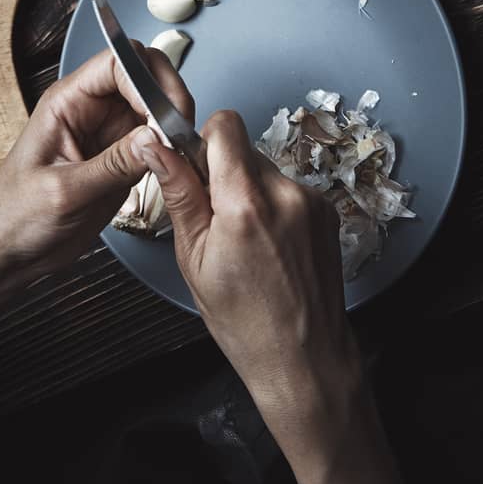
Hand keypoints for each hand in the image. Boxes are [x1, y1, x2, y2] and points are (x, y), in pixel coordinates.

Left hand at [0, 44, 193, 286]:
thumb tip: (157, 137)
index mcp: (67, 102)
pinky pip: (156, 142)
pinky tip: (177, 167)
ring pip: (156, 108)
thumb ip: (113, 164)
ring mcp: (108, 133)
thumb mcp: (64, 192)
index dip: (147, 81)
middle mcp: (90, 110)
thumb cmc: (15, 217)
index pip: (117, 63)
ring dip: (175, 124)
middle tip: (180, 132)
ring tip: (182, 154)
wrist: (7, 252)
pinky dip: (172, 150)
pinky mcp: (121, 160)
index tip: (164, 115)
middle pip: (143, 76)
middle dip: (169, 97)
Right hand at [138, 106, 364, 466]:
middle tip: (217, 221)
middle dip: (224, 174)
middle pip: (244, 149)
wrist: (304, 358)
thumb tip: (155, 145)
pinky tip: (269, 246)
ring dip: (250, 191)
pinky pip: (288, 189)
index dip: (204, 141)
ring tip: (246, 241)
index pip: (225, 125)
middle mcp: (285, 193)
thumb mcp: (194, 258)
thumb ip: (178, 191)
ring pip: (265, 170)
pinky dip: (274, 207)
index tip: (194, 167)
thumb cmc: (245, 321)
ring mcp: (312, 201)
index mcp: (245, 202)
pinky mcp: (327, 211)